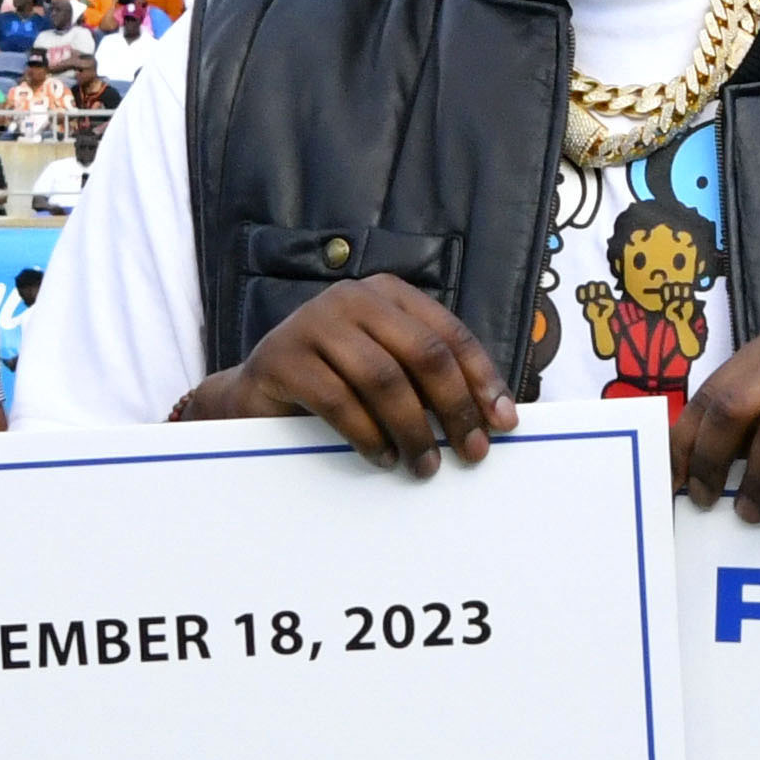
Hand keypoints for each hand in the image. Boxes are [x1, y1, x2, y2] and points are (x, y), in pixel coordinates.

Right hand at [189, 274, 515, 472]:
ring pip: (384, 378)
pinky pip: (338, 400)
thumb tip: (494, 417)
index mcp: (387, 295)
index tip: (503, 422)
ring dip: (413, 429)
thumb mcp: (386, 371)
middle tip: (471, 451)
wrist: (256, 396)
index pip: (449, 334)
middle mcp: (352, 299)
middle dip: (455, 407)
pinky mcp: (283, 358)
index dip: (482, 379)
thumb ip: (429, 380)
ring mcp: (314, 323)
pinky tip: (383, 458)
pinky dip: (368, 435)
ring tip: (424, 464)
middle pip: (424, 353)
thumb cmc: (333, 384)